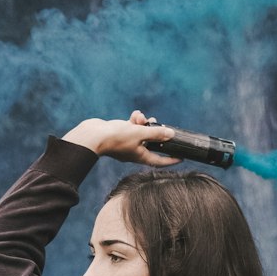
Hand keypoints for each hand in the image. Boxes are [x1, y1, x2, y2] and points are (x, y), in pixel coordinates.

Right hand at [61, 109, 181, 164]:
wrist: (94, 135)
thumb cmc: (116, 138)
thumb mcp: (139, 134)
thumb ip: (156, 133)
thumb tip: (171, 134)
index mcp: (141, 156)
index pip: (160, 161)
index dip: (172, 160)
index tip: (182, 157)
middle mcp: (135, 151)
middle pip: (152, 143)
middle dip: (156, 132)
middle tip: (157, 124)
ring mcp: (128, 143)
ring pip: (142, 132)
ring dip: (144, 123)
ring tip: (141, 117)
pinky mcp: (121, 135)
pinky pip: (133, 127)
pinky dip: (135, 120)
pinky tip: (135, 114)